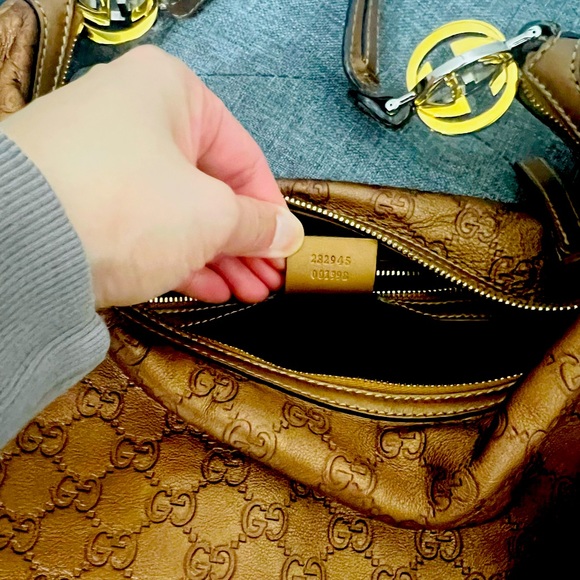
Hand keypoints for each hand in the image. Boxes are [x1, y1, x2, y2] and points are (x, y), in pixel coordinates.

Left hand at [1, 45, 303, 306]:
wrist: (19, 245)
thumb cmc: (124, 205)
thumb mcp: (210, 215)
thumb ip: (257, 224)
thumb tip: (287, 235)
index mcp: (170, 93)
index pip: (243, 156)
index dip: (271, 209)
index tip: (286, 247)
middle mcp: (133, 116)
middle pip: (210, 186)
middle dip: (245, 241)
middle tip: (268, 279)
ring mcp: (103, 161)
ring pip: (179, 211)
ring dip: (218, 255)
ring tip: (247, 292)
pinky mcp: (82, 203)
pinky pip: (146, 227)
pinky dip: (180, 257)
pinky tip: (211, 288)